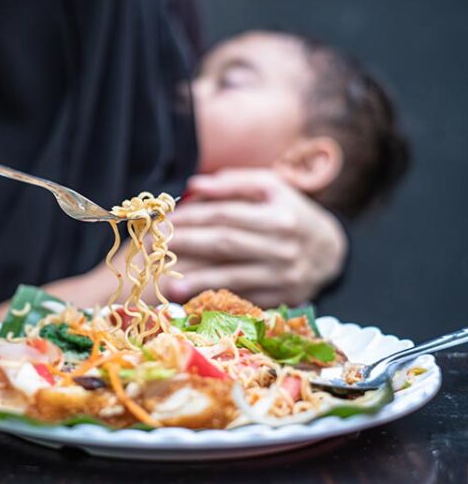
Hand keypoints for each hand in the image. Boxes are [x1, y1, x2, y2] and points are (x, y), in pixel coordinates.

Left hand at [164, 169, 346, 306]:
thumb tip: (193, 185)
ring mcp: (283, 276)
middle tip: (153, 246)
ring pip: (232, 277)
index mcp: (279, 216)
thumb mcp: (270, 188)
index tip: (163, 221)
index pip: (225, 215)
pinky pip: (243, 298)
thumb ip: (233, 183)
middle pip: (224, 245)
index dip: (191, 218)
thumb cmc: (291, 212)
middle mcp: (283, 247)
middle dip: (186, 244)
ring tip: (165, 283)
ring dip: (196, 280)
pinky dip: (216, 299)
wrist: (330, 251)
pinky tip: (192, 300)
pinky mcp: (281, 298)